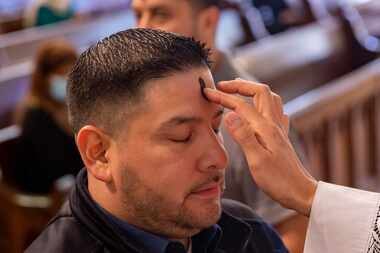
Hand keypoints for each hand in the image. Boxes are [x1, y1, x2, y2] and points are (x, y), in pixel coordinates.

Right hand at [205, 79, 316, 216]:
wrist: (300, 192)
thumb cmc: (278, 180)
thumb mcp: (257, 161)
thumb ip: (244, 136)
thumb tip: (230, 115)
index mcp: (265, 128)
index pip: (241, 105)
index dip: (223, 97)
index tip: (208, 93)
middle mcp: (273, 124)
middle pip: (260, 92)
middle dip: (240, 85)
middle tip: (223, 86)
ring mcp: (279, 129)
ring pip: (269, 98)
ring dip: (253, 90)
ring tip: (239, 90)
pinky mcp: (281, 136)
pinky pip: (276, 111)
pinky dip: (265, 104)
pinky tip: (261, 110)